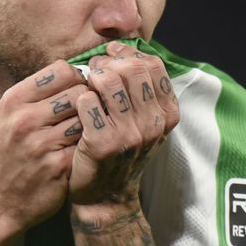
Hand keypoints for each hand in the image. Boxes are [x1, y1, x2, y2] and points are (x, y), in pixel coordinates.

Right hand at [0, 61, 90, 241]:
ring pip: (87, 118)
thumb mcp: (5, 118)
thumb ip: (34, 95)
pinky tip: (80, 154)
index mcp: (13, 101)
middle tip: (84, 116)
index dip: (76, 79)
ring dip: (89, 126)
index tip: (75, 93)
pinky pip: (87, 145)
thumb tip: (71, 73)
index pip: (61, 70)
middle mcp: (25, 119)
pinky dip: (87, 148)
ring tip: (81, 135)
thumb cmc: (4, 157)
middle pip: (79, 92)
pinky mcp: (58, 167)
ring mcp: (41, 144)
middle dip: (87, 102)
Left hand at [69, 42, 178, 210]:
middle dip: (108, 63)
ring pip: (109, 81)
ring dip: (92, 79)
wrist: (106, 197)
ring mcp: (131, 135)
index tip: (112, 59)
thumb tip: (122, 49)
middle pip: (131, 68)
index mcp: (168, 113)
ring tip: (87, 88)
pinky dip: (79, 99)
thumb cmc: (121, 152)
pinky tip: (78, 110)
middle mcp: (154, 123)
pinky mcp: (103, 144)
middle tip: (95, 72)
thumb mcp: (144, 122)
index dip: (128, 54)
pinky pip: (87, 101)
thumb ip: (141, 89)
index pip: (152, 64)